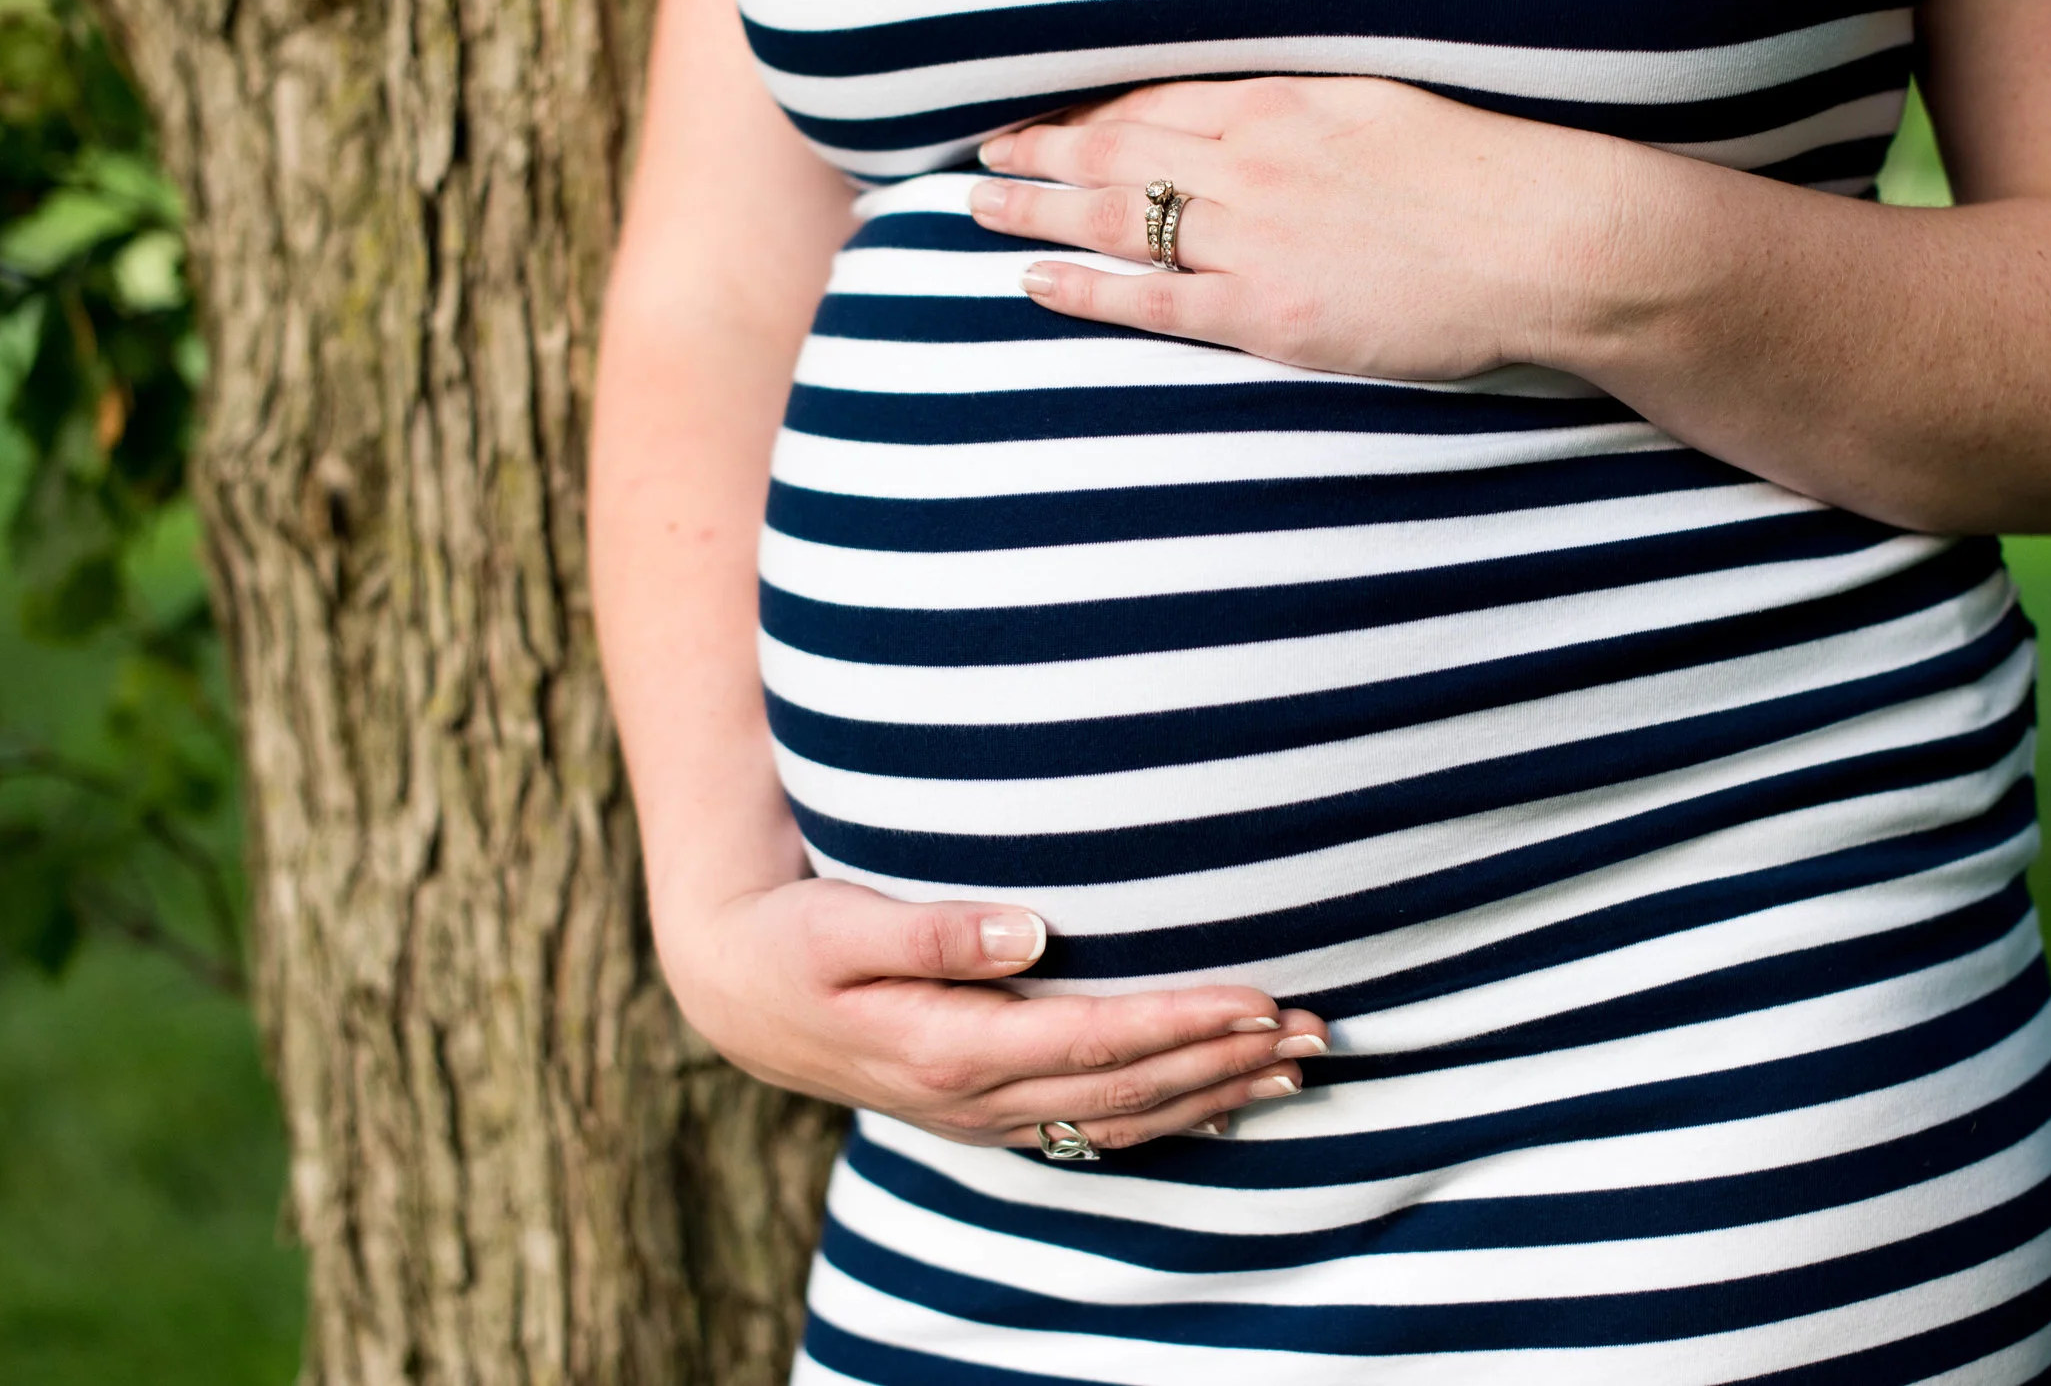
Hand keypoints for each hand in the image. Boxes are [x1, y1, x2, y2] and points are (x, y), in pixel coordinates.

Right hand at [658, 878, 1326, 1150]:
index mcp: (950, 1048)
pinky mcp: (987, 1109)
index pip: (1097, 1041)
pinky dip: (1164, 1117)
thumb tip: (1030, 930)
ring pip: (1121, 1118)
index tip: (1261, 998)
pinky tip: (1216, 1104)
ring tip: (1292, 1068)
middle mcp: (977, 1097)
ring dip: (1212, 1092)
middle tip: (1314, 1032)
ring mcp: (984, 1114)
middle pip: (1129, 1088)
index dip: (1185, 1022)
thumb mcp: (841, 923)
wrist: (736, 991)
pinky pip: (1091, 1127)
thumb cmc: (792, 939)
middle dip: (1225, 1059)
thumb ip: (934, 930)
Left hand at [969, 76, 1615, 381]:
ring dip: (1038, 211)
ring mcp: (1253, 238)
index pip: (1155, 102)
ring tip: (981, 209)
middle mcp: (1251, 162)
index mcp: (1282, 105)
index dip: (1086, 111)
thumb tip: (1257, 114)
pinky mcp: (1268, 311)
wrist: (1541, 240)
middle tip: (983, 155)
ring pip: (1116, 217)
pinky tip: (1034, 282)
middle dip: (1040, 152)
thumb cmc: (1482, 178)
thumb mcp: (1382, 109)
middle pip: (1116, 150)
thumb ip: (1307, 114)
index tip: (1041, 117)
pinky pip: (1151, 300)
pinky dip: (1084, 289)